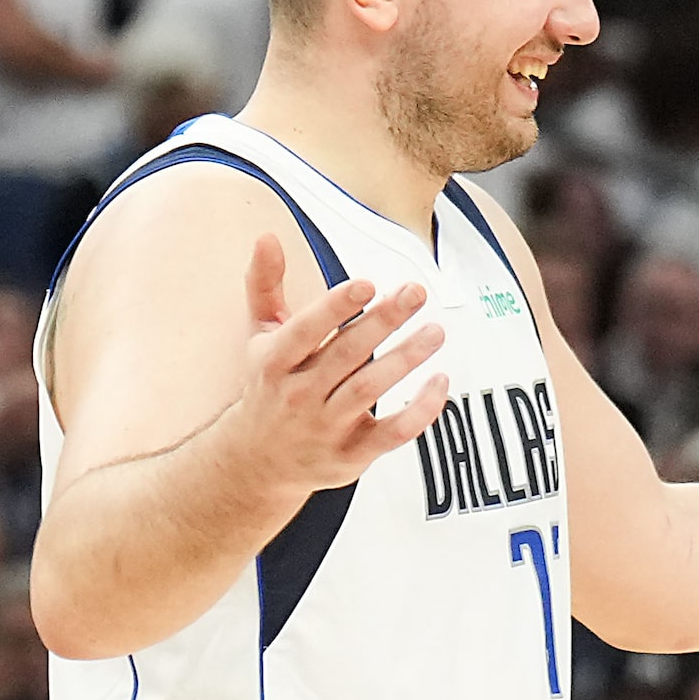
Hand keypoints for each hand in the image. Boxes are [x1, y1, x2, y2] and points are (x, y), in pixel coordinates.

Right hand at [219, 233, 447, 495]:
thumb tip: (266, 236)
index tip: (367, 283)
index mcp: (275, 362)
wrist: (257, 463)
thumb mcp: (260, 336)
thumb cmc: (269, 386)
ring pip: (370, 390)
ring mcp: (326, 427)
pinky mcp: (352, 454)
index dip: (335, 307)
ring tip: (436, 331)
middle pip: (346, 355)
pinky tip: (440, 381)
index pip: (304, 331)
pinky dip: (420, 411)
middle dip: (383, 322)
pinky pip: (392, 433)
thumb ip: (265, 285)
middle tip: (416, 292)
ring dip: (406, 359)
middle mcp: (299, 395)